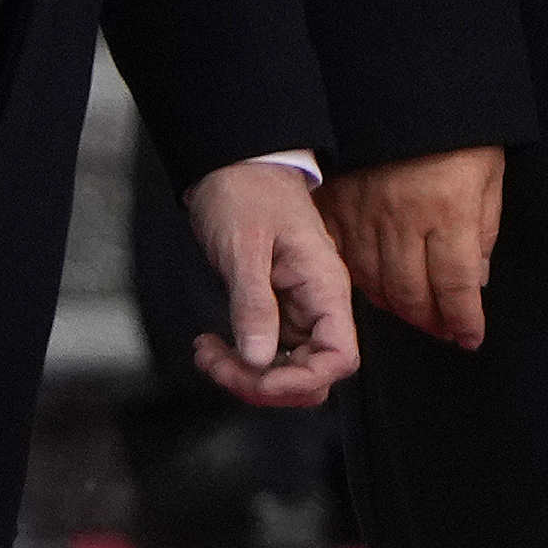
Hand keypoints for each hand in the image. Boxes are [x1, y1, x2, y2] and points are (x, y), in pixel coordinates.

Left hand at [182, 162, 361, 407]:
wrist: (231, 163)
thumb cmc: (246, 190)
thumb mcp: (245, 246)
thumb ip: (253, 304)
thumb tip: (260, 358)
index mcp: (324, 287)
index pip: (339, 357)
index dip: (303, 379)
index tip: (260, 375)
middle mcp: (316, 304)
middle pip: (310, 374)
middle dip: (264, 383)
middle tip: (222, 366)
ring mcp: (295, 309)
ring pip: (284, 369)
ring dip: (245, 376)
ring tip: (209, 355)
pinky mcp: (272, 309)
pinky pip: (264, 352)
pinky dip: (238, 359)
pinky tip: (213, 346)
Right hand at [329, 144, 503, 350]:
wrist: (406, 84)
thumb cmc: (457, 129)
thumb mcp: (489, 173)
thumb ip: (484, 230)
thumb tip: (477, 281)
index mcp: (448, 210)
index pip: (456, 287)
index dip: (464, 321)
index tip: (470, 337)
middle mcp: (403, 219)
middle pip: (411, 295)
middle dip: (431, 322)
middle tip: (445, 330)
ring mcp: (364, 213)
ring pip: (375, 285)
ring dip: (399, 309)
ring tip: (417, 313)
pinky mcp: (337, 204)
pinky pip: (344, 260)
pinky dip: (363, 282)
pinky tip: (379, 286)